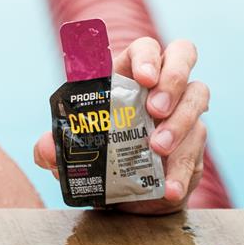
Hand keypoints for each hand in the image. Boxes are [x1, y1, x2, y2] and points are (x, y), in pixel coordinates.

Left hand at [32, 37, 208, 214]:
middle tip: (156, 108)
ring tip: (157, 148)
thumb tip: (45, 149)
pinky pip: (197, 147)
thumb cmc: (97, 157)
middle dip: (173, 78)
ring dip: (180, 122)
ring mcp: (182, 110)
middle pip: (183, 55)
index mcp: (127, 76)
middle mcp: (160, 86)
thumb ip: (55, 147)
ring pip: (197, 96)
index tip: (144, 78)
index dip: (147, 56)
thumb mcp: (72, 152)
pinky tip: (169, 186)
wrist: (123, 195)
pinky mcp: (194, 142)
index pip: (144, 48)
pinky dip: (182, 169)